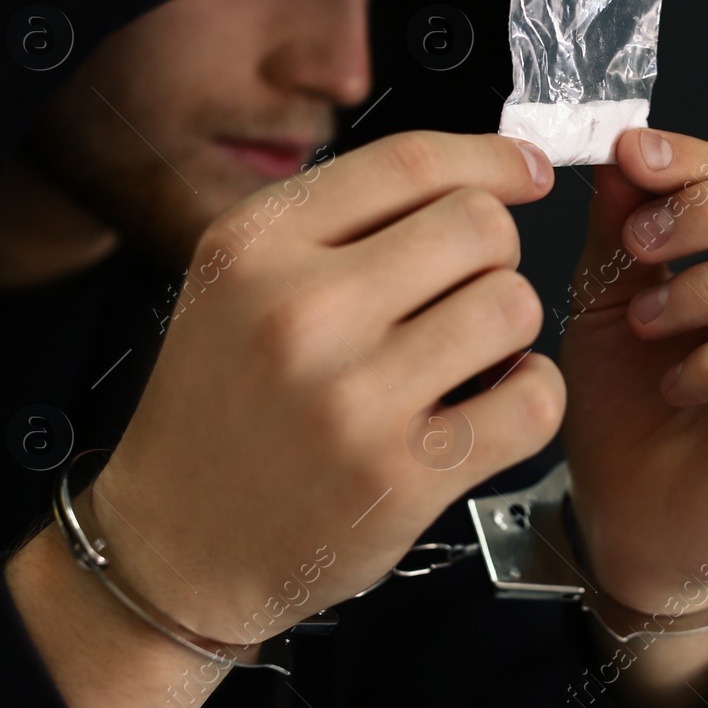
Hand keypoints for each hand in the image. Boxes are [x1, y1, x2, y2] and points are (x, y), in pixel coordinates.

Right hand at [89, 131, 565, 639]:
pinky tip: (492, 407)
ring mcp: (354, 396)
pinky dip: (533, 398)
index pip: (410, 162)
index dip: (492, 158)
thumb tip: (484, 175)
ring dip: (512, 329)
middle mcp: (302, 310)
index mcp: (256, 245)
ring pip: (514, 305)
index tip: (528, 169)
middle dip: (495, 254)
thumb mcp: (239, 285)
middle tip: (467, 292)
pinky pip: (533, 400)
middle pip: (479, 224)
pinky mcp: (403, 475)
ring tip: (470, 356)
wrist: (174, 549)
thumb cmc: (220, 412)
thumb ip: (342, 223)